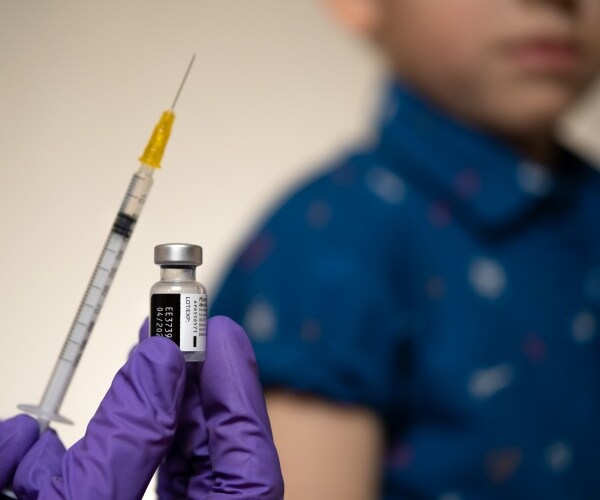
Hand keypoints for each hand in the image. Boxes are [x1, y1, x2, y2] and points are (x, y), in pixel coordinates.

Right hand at [1, 316, 282, 498]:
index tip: (223, 337)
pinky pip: (110, 488)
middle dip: (192, 393)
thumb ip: (124, 442)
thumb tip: (157, 364)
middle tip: (178, 340)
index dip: (240, 396)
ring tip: (142, 363)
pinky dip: (84, 458)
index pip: (250, 471)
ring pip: (165, 470)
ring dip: (146, 415)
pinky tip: (31, 448)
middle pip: (211, 462)